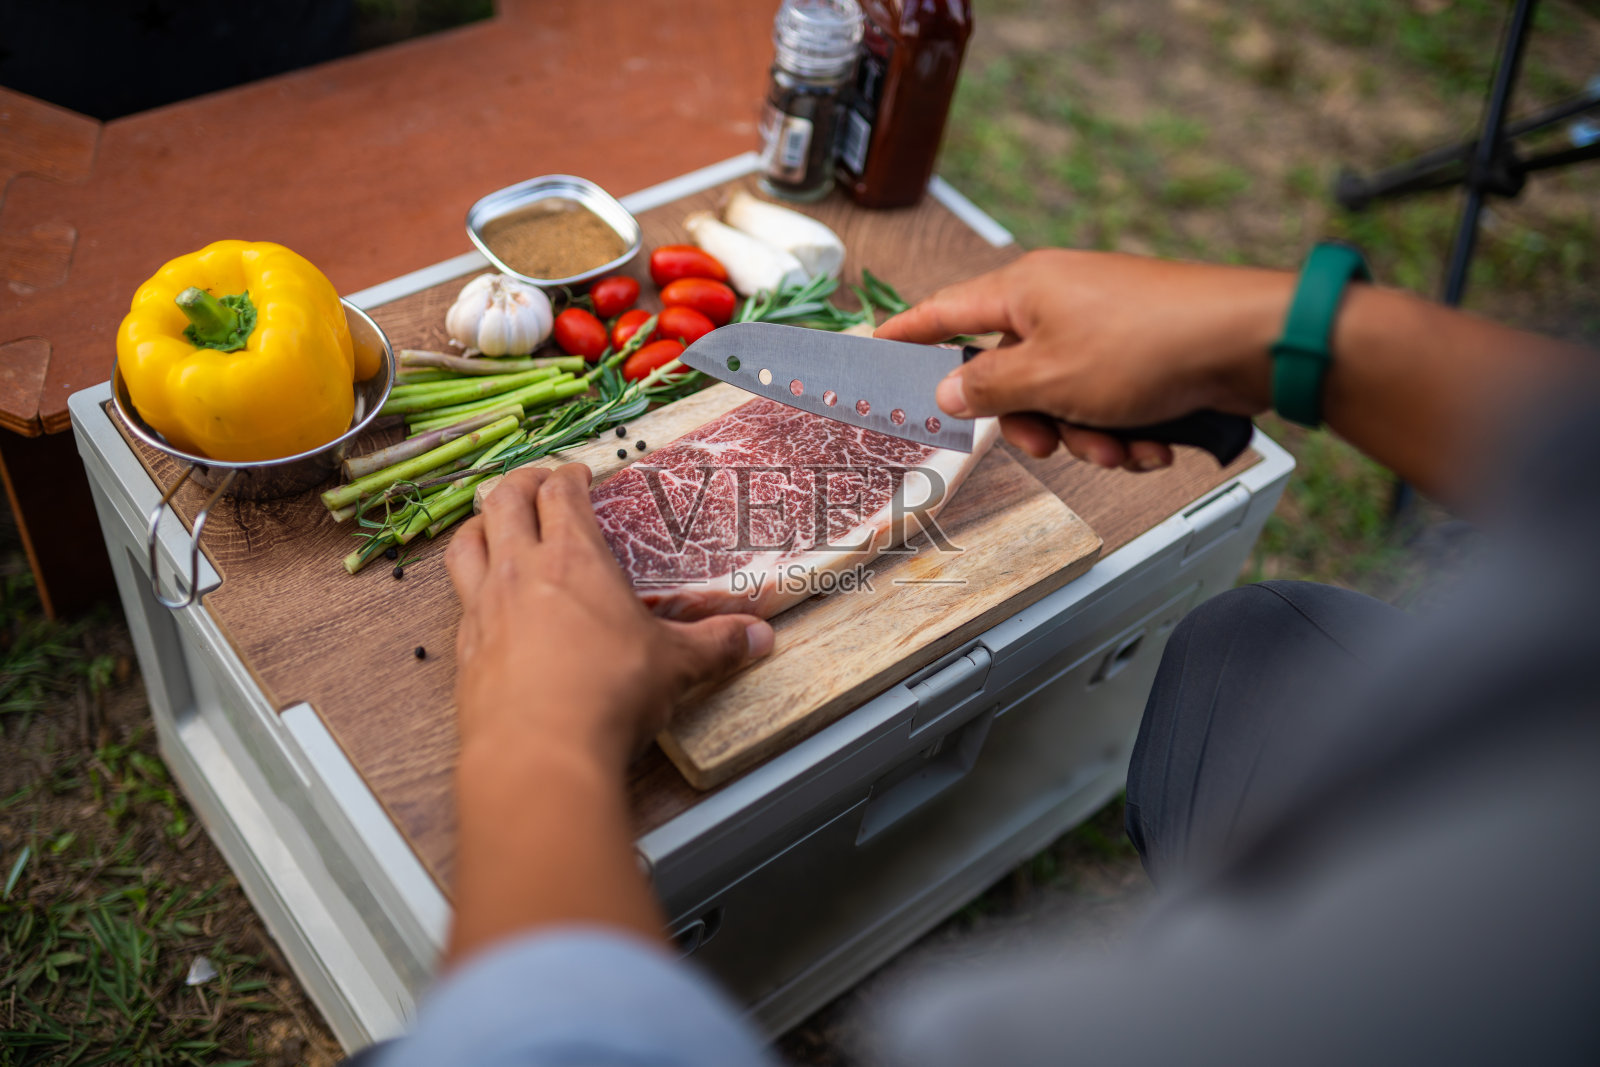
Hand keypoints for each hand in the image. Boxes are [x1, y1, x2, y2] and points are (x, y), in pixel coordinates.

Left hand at [445, 464, 774, 770]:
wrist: (539, 753)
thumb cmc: (607, 696)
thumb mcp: (675, 665)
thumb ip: (715, 645)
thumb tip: (756, 637)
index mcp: (573, 557)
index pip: (559, 493)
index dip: (567, 476)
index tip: (577, 476)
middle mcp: (520, 571)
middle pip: (503, 502)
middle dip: (520, 484)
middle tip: (535, 484)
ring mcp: (484, 607)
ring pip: (465, 543)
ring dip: (480, 524)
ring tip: (493, 525)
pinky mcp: (464, 649)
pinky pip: (458, 600)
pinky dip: (469, 587)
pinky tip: (487, 603)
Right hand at [876, 250, 1291, 469]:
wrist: (1247, 342)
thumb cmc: (1147, 344)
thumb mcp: (1049, 378)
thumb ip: (987, 389)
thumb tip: (946, 390)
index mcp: (1024, 291)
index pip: (943, 313)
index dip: (906, 335)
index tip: (874, 348)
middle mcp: (1059, 302)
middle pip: (1009, 374)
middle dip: (1032, 423)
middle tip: (1049, 444)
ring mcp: (1102, 326)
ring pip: (1064, 399)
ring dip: (1088, 438)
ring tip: (1121, 447)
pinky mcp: (1141, 353)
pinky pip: (1109, 403)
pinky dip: (1125, 431)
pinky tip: (1153, 442)